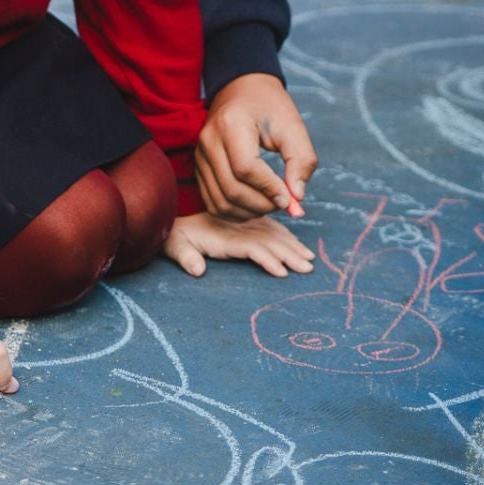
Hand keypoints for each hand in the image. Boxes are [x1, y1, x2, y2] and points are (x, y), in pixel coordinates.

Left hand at [164, 211, 315, 277]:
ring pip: (273, 234)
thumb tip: (197, 270)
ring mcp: (244, 225)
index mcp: (224, 236)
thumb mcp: (175, 244)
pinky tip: (296, 244)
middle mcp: (238, 228)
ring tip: (309, 258)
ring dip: (292, 245)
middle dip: (289, 253)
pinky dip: (286, 236)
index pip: (251, 246)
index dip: (267, 258)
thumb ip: (185, 257)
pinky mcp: (245, 224)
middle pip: (268, 240)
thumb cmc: (174, 233)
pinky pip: (270, 228)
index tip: (282, 271)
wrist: (174, 212)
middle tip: (308, 267)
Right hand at [197, 73, 317, 220]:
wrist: (242, 89)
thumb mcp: (293, 125)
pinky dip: (235, 211)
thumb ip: (301, 160)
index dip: (269, 189)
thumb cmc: (269, 106)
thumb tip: (296, 197)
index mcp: (231, 124)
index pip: (246, 168)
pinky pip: (212, 201)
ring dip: (248, 212)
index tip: (290, 198)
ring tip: (270, 203)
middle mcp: (208, 141)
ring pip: (220, 201)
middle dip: (262, 204)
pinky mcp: (198, 167)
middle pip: (231, 189)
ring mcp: (199, 155)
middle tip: (284, 202)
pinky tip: (254, 205)